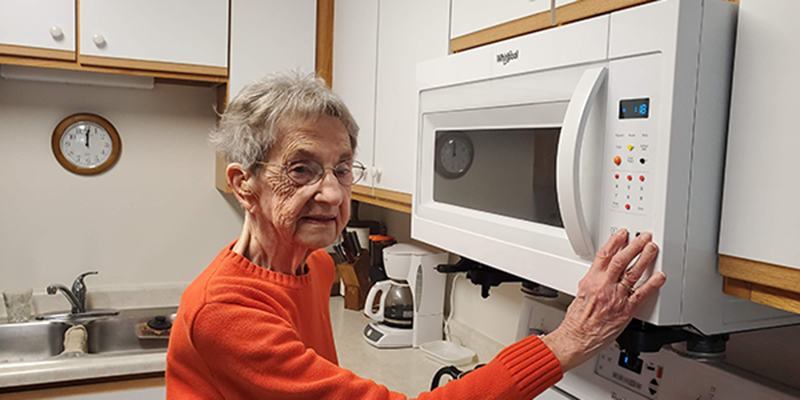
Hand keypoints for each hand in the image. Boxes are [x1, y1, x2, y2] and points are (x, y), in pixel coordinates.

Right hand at [541, 229, 665, 370]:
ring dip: (645, 258)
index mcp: (591, 280)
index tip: (622, 234)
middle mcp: (604, 286)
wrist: (577, 338)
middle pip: (621, 260)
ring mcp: (616, 297)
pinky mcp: (626, 310)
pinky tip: (659, 276)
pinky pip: (642, 294)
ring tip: (652, 249)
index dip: (614, 242)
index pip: (604, 255)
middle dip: (634, 246)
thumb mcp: (580, 293)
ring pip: (633, 273)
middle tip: (644, 237)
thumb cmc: (577, 321)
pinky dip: (652, 284)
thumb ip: (592, 282)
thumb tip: (599, 275)